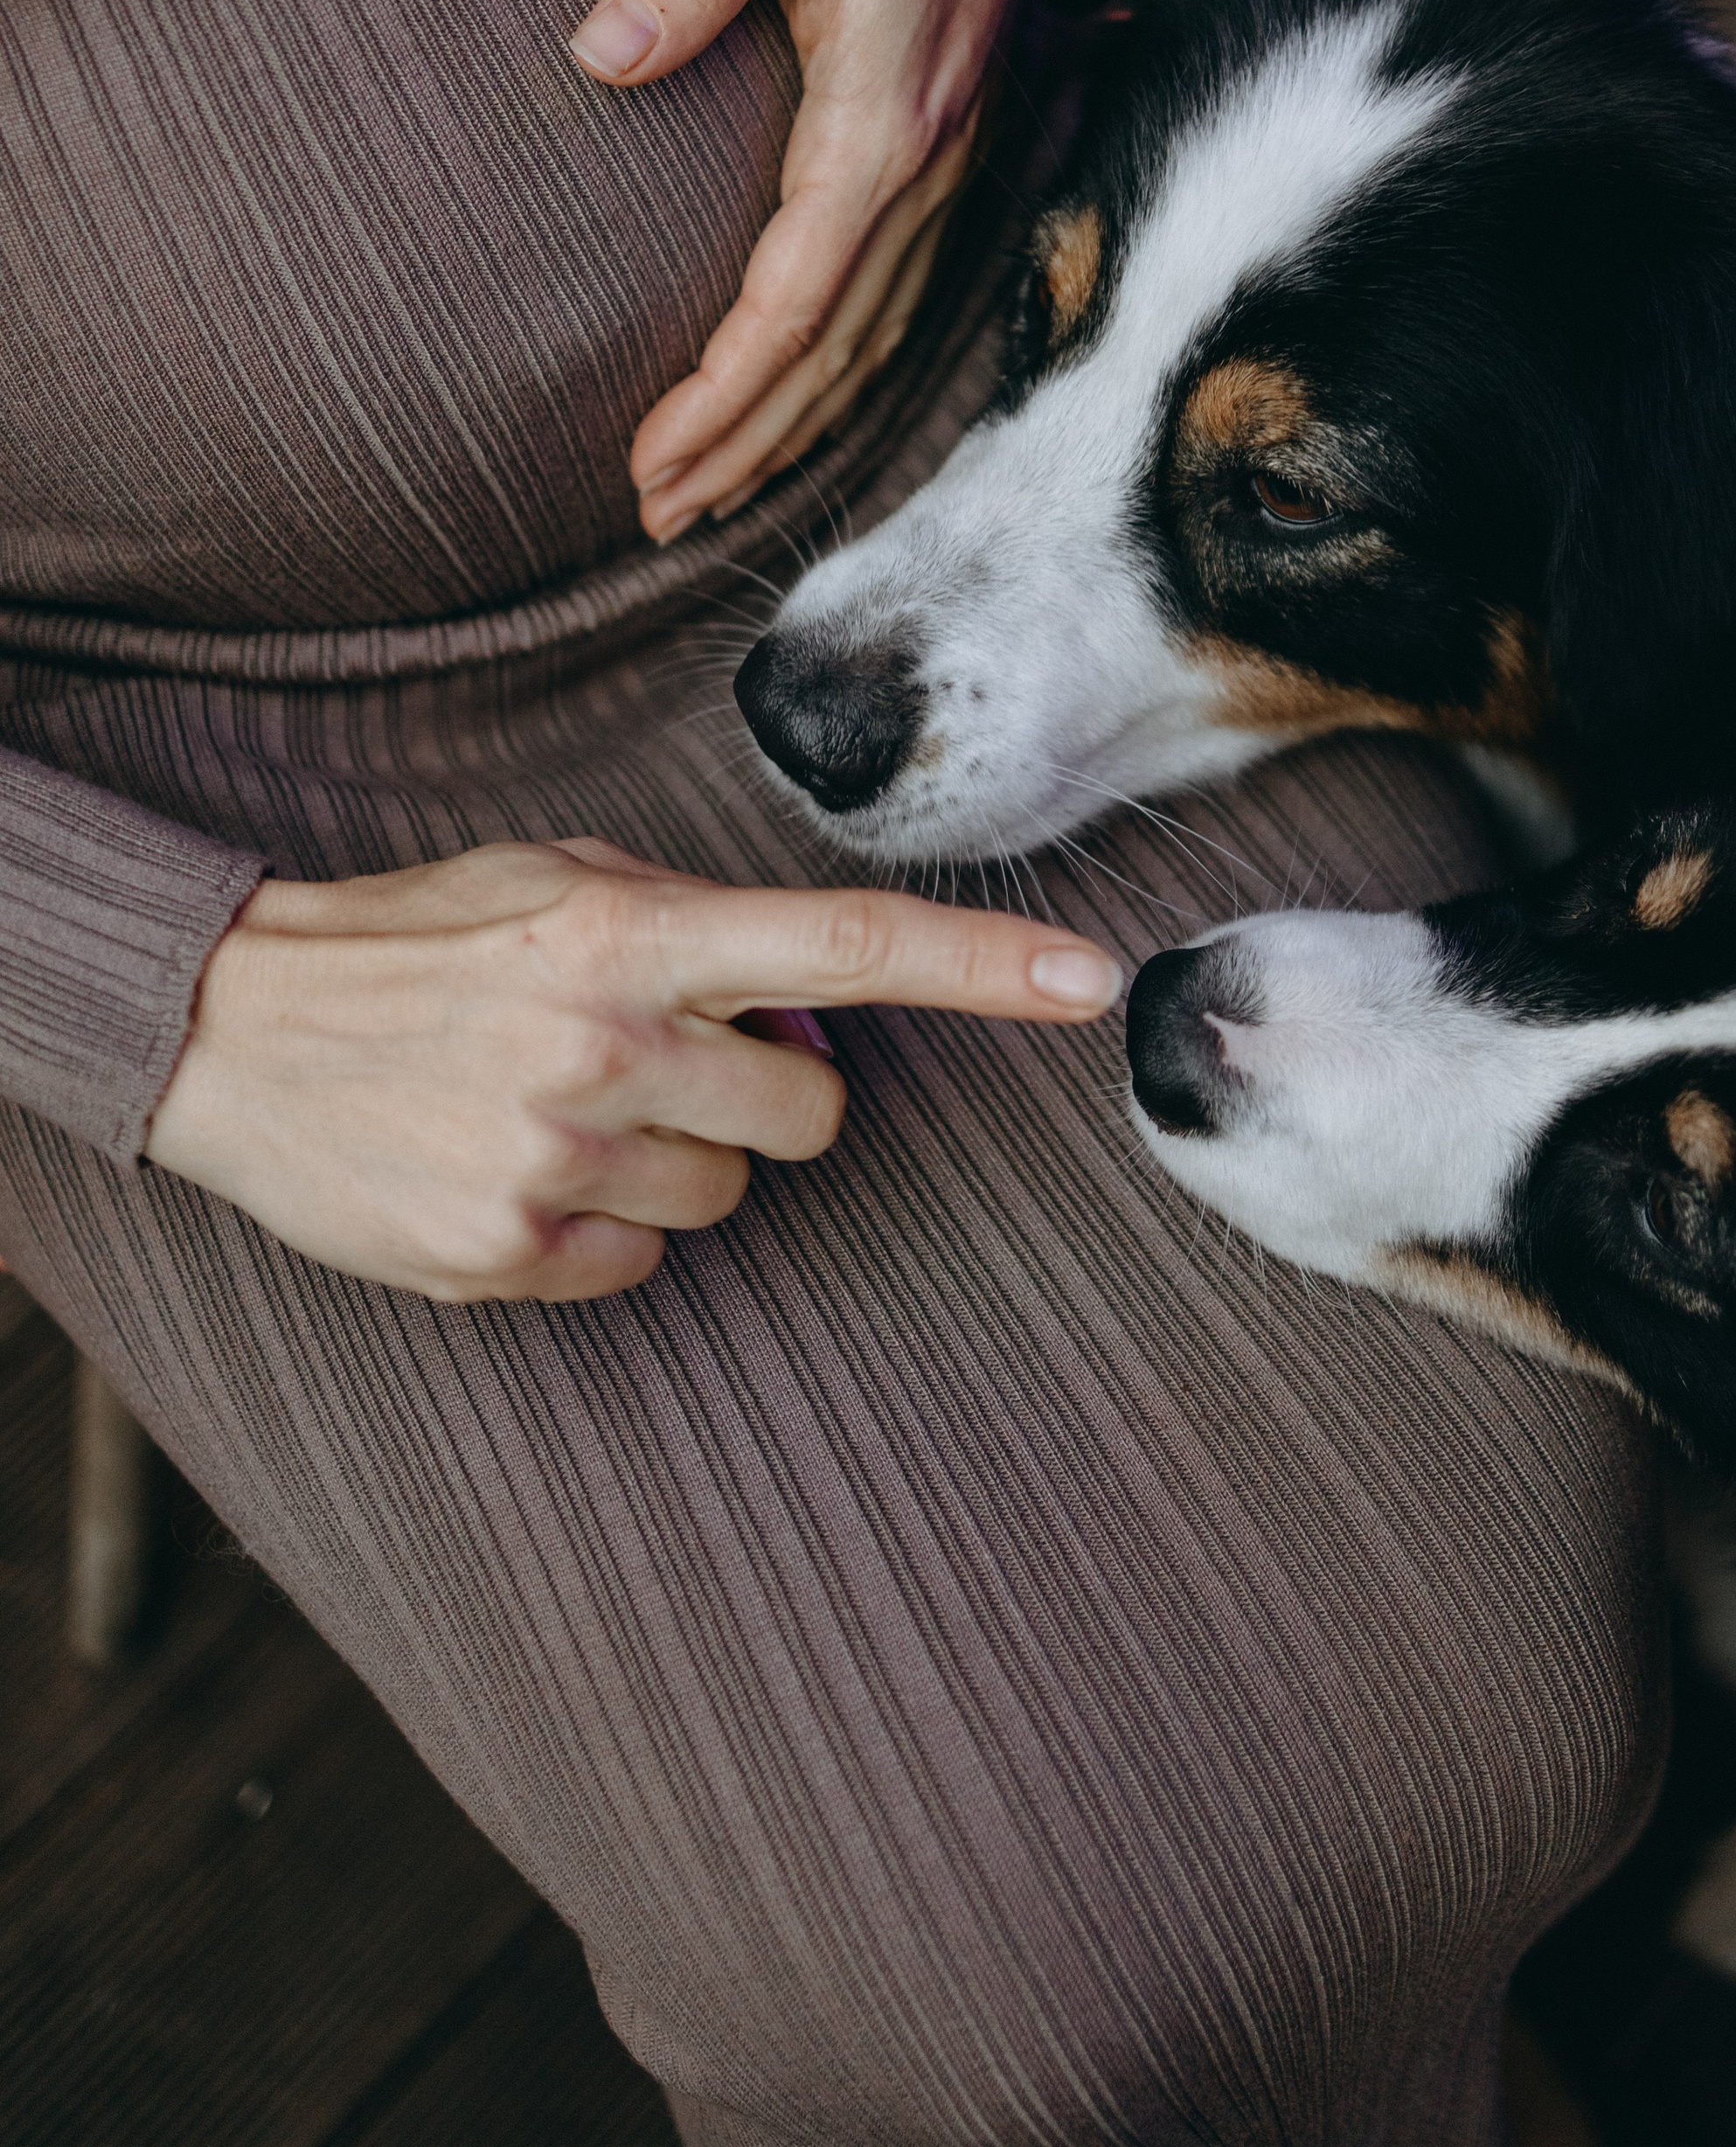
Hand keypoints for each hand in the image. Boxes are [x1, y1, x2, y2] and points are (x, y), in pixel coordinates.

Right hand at [145, 840, 1120, 1302]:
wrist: (229, 1028)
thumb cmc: (419, 943)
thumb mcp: (557, 883)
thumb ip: (695, 928)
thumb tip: (810, 1012)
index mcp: (630, 935)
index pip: (851, 946)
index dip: (987, 967)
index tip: (1095, 978)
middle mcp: (608, 1046)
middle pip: (814, 1114)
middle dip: (765, 1092)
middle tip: (659, 1059)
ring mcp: (558, 1160)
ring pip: (730, 1196)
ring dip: (673, 1160)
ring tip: (558, 1106)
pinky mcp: (507, 1254)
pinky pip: (640, 1263)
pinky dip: (599, 1227)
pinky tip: (516, 1166)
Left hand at [569, 0, 1073, 541]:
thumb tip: (600, 47)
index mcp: (878, 128)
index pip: (788, 303)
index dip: (717, 397)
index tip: (646, 461)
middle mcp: (921, 177)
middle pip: (827, 355)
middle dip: (744, 447)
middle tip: (658, 516)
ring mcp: (942, 180)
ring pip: (866, 345)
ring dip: (791, 431)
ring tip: (713, 497)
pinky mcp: (944, 169)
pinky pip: (892, 306)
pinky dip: (840, 379)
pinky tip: (800, 412)